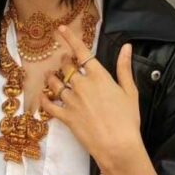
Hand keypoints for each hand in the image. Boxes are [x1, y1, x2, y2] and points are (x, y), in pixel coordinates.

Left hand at [40, 25, 142, 167]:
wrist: (117, 146)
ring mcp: (71, 101)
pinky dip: (45, 100)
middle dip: (64, 62)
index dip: (70, 38)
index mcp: (98, 76)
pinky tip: (44, 98)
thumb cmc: (127, 119)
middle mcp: (81, 85)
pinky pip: (49, 105)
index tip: (60, 29)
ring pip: (54, 83)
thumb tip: (126, 47)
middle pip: (65, 66)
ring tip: (52, 78)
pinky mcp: (65, 117)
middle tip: (64, 62)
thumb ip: (124, 68)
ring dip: (52, 78)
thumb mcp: (130, 91)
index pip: (81, 52)